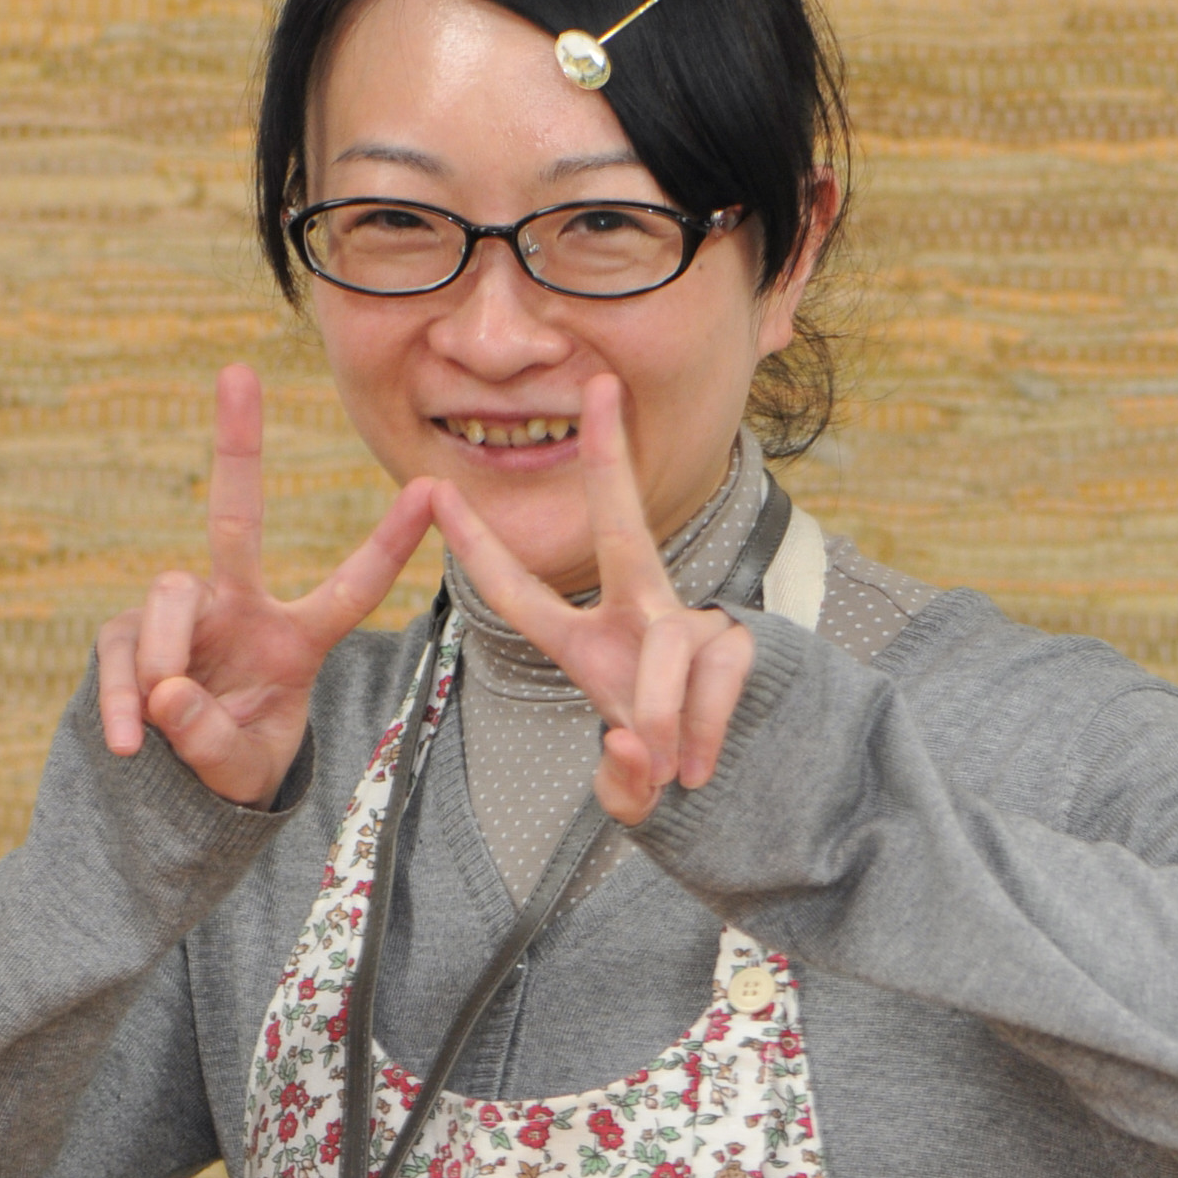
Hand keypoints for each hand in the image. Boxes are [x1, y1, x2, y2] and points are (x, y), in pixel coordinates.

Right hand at [98, 365, 433, 806]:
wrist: (172, 788)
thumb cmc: (231, 767)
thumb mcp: (241, 769)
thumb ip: (215, 741)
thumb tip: (167, 692)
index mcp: (295, 639)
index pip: (351, 587)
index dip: (389, 542)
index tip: (434, 489)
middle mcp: (240, 608)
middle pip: (236, 517)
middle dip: (239, 443)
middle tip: (238, 372)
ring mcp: (182, 616)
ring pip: (169, 596)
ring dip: (164, 653)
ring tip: (160, 719)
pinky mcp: (126, 636)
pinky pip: (121, 651)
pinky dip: (119, 699)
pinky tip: (125, 742)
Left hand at [428, 375, 753, 825]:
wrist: (743, 778)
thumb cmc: (666, 769)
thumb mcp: (630, 788)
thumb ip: (622, 782)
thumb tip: (635, 747)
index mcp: (586, 642)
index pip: (520, 593)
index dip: (478, 546)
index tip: (433, 490)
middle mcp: (640, 614)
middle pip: (622, 526)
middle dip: (609, 457)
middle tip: (600, 388)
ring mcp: (691, 623)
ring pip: (668, 645)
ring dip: (661, 711)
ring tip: (669, 767)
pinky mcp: (738, 642)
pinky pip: (715, 676)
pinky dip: (706, 729)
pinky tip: (701, 765)